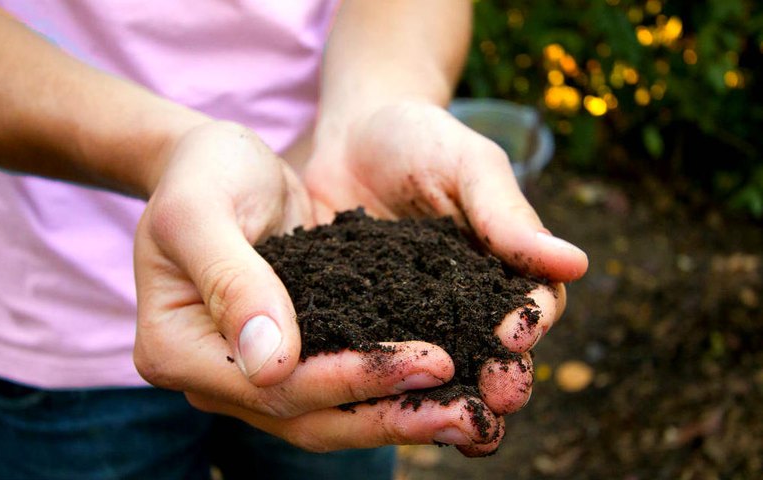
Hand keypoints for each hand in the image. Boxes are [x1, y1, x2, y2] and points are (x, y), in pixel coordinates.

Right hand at [133, 121, 481, 452]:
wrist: (218, 161)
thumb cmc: (203, 172)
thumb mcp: (203, 209)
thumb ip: (231, 281)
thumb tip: (271, 365)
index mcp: (176, 349)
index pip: (274, 387)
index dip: (350, 380)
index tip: (427, 363)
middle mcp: (215, 376)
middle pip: (308, 417)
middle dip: (390, 415)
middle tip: (469, 415)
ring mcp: (254, 372)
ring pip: (332, 414)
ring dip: (401, 416)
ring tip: (470, 415)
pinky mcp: (293, 353)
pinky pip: (344, 384)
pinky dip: (392, 390)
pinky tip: (447, 387)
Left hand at [305, 100, 587, 454]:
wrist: (347, 137)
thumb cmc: (418, 140)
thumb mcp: (466, 165)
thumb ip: (506, 213)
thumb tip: (575, 263)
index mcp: (498, 267)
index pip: (530, 305)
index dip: (530, 323)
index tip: (518, 336)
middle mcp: (460, 302)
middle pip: (489, 353)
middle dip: (499, 377)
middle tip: (498, 396)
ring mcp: (409, 317)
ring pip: (438, 368)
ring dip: (449, 399)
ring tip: (452, 424)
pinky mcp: (361, 322)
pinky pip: (374, 356)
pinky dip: (382, 383)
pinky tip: (375, 403)